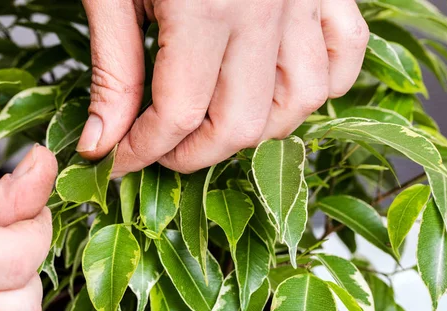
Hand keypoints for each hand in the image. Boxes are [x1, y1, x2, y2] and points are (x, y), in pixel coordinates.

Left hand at [76, 0, 368, 175]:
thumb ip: (113, 71)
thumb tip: (103, 142)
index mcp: (204, 5)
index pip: (178, 114)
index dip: (142, 149)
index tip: (117, 159)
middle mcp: (264, 7)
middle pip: (241, 123)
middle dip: (194, 154)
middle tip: (159, 150)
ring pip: (301, 100)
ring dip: (256, 130)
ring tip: (214, 125)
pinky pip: (344, 51)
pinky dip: (320, 84)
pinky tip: (280, 88)